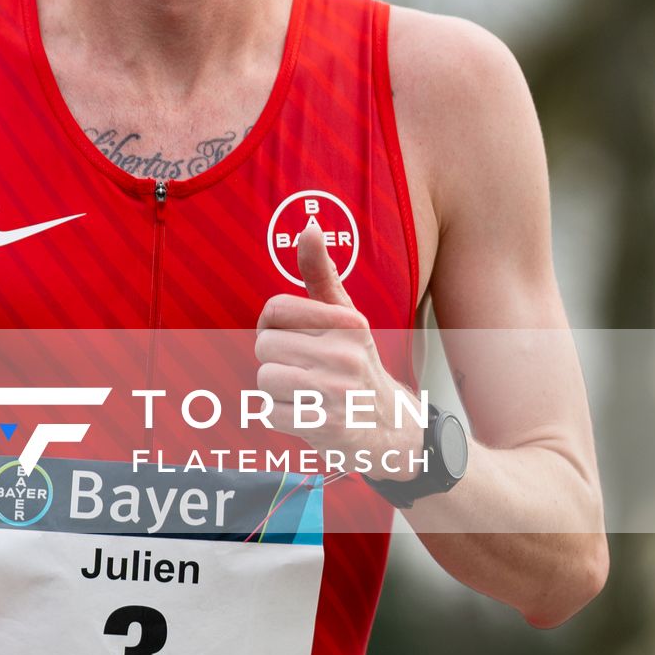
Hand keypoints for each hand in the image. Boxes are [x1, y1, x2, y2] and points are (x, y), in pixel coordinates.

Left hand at [254, 217, 421, 476]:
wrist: (390, 427)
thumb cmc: (357, 363)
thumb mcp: (346, 317)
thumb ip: (321, 273)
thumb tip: (309, 226)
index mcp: (347, 323)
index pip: (275, 308)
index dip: (271, 323)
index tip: (288, 332)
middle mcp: (344, 355)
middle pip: (264, 346)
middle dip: (275, 358)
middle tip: (301, 367)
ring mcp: (335, 393)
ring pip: (264, 379)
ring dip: (275, 389)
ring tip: (303, 390)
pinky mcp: (324, 427)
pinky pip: (269, 413)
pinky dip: (279, 415)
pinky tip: (304, 412)